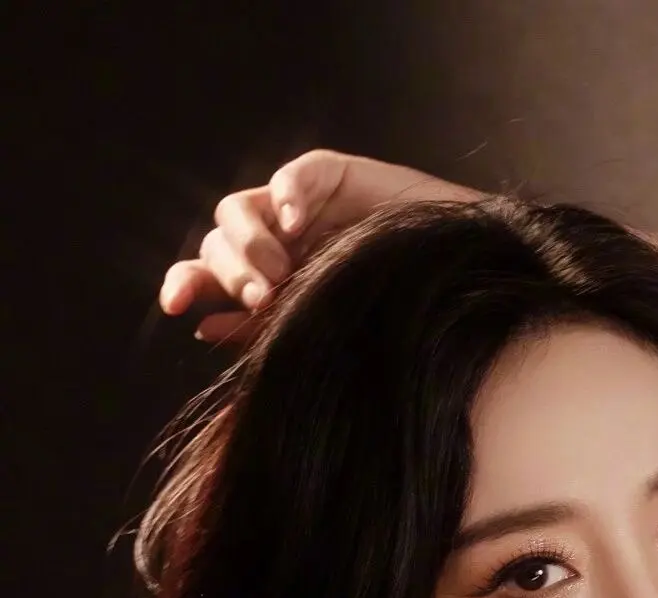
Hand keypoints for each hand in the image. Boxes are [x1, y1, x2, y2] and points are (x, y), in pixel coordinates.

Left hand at [158, 149, 466, 347]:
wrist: (452, 288)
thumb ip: (262, 332)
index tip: (178, 305)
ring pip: (236, 210)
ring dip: (248, 243)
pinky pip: (290, 177)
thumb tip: (203, 326)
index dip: (187, 285)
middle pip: (216, 244)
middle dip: (228, 272)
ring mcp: (295, 211)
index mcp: (262, 287)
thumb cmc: (387, 319)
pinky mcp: (327, 179)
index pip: (207, 278)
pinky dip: (286, 195)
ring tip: (279, 272)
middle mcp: (271, 246)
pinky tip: (296, 223)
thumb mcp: (316, 333)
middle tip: (261, 297)